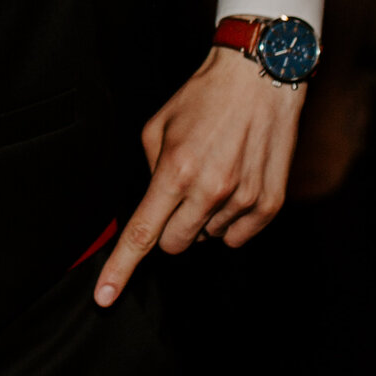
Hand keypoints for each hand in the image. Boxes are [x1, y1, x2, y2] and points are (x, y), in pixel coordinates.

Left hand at [93, 47, 302, 305]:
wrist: (259, 78)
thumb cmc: (204, 99)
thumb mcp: (158, 128)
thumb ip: (150, 172)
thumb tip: (153, 209)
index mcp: (175, 170)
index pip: (142, 233)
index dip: (120, 269)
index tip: (105, 297)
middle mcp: (210, 190)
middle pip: (176, 244)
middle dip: (170, 227)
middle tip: (179, 193)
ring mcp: (243, 199)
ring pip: (208, 238)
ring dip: (203, 218)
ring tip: (215, 174)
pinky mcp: (269, 202)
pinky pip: (238, 237)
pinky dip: (230, 221)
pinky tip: (234, 185)